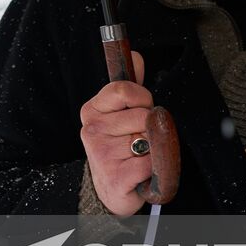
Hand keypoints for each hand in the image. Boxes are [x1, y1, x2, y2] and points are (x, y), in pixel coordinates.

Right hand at [80, 50, 155, 215]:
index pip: (124, 89)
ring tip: (138, 155)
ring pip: (150, 139)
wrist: (109, 190)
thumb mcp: (119, 114)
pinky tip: (140, 171)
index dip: (142, 98)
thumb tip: (134, 55)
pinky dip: (154, 168)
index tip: (141, 109)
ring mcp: (101, 154)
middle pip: (143, 115)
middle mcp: (92, 130)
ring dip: (153, 149)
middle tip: (137, 139)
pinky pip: (152, 162)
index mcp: (92, 110)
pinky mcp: (116, 177)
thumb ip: (129, 85)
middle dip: (150, 127)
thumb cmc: (118, 147)